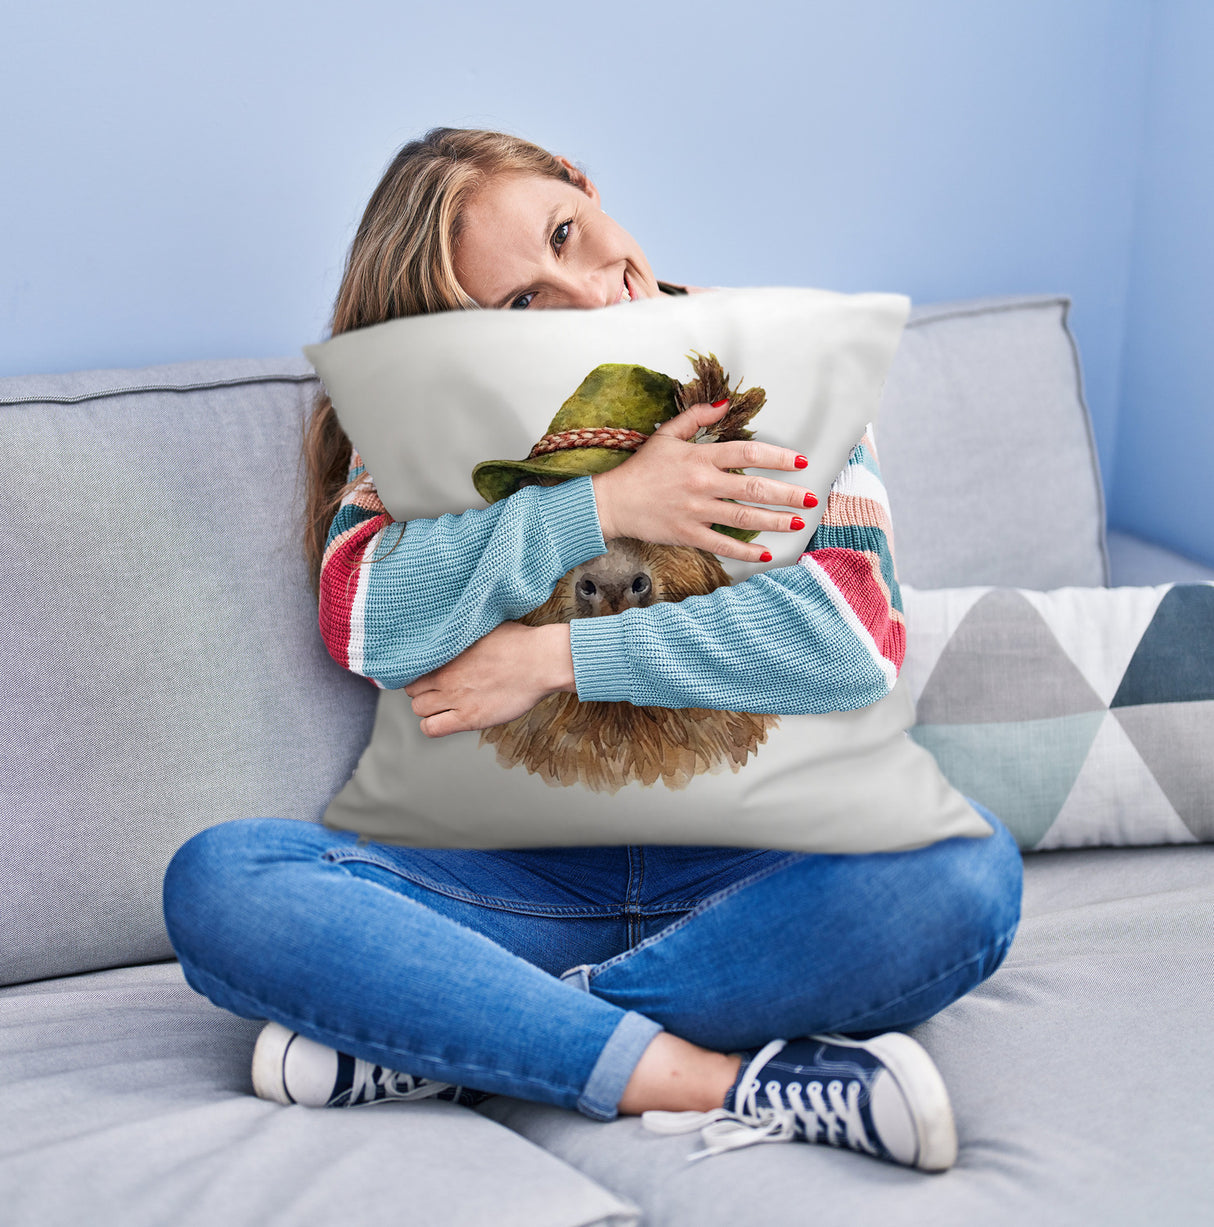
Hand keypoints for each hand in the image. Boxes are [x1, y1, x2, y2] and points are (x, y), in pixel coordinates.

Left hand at [403, 622, 574, 737]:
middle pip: (412, 689)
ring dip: (428, 708)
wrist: (540, 662)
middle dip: (423, 690)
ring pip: (418, 709)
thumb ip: (462, 635)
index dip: (420, 671)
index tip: (430, 673)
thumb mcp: (483, 628)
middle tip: (439, 689)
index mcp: (447, 652)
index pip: (412, 666)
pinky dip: (433, 726)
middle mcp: (445, 675)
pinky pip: (431, 728)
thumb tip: (456, 631)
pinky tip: (446, 720)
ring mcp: (455, 698)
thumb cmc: (519, 643)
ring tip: (445, 705)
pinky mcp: (468, 718)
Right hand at [590, 400, 815, 562]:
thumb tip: (726, 403)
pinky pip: (722, 544)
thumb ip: (696, 417)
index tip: (799, 462)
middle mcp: (703, 483)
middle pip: (754, 488)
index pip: (748, 453)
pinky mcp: (688, 534)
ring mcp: (697, 511)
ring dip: (775, 520)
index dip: (778, 457)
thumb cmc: (641, 468)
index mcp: (700, 457)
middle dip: (787, 494)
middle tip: (810, 498)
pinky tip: (764, 553)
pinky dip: (744, 550)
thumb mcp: (666, 435)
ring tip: (797, 522)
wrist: (614, 500)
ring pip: (744, 517)